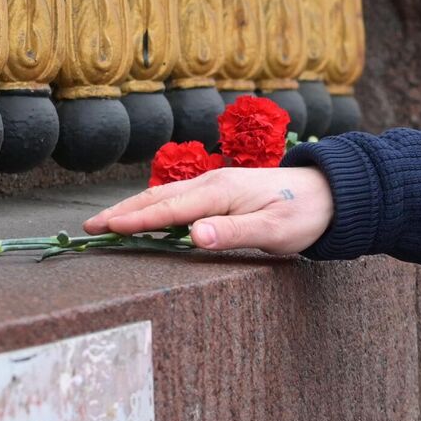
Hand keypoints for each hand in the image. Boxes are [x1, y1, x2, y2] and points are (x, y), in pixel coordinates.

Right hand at [84, 165, 334, 254]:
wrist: (331, 193)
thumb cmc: (304, 215)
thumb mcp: (274, 230)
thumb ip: (233, 233)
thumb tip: (194, 237)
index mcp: (220, 191)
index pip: (168, 209)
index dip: (135, 220)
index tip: (105, 229)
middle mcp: (212, 183)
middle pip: (158, 199)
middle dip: (122, 213)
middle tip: (89, 227)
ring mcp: (215, 185)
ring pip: (165, 197)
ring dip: (134, 209)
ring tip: (106, 222)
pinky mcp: (221, 191)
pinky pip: (178, 200)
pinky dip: (154, 207)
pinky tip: (145, 216)